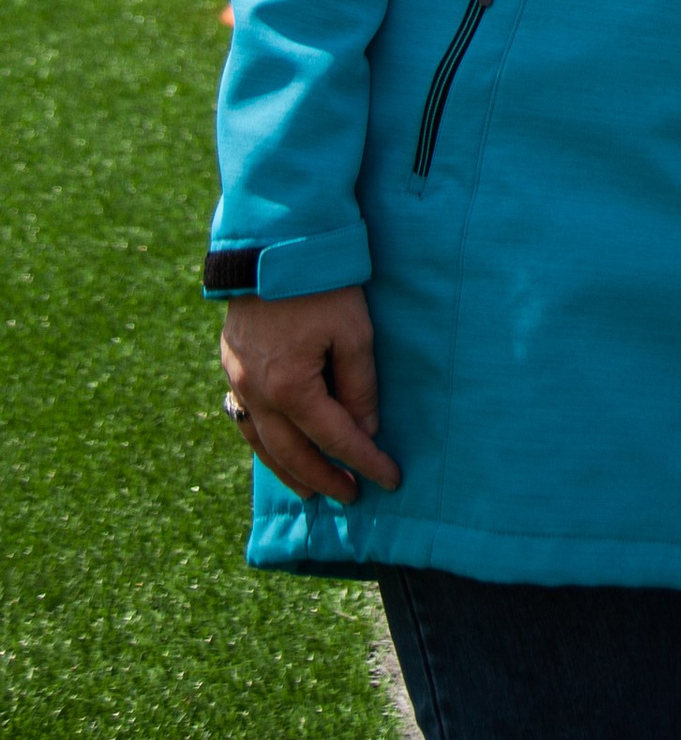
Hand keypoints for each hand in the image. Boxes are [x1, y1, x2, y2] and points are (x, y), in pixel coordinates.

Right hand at [219, 287, 399, 503]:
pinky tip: (276, 451)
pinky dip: (263, 444)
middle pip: (293, 454)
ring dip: (288, 471)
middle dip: (325, 479)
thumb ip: (359, 387)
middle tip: (352, 496)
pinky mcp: (231, 367)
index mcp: (291, 388)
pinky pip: (245, 421)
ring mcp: (238, 382)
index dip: (365, 462)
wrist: (270, 243)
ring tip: (311, 491)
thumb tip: (366, 430)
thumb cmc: (321, 284)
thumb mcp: (353, 332)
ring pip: (262, 444)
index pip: (335, 439)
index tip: (390, 479)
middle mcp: (257, 394)